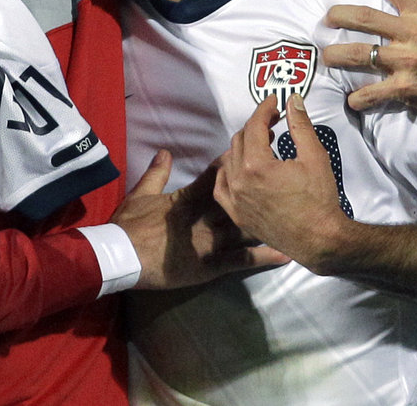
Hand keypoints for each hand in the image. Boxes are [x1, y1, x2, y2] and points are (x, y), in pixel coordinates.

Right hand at [112, 148, 286, 289]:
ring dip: (268, 219)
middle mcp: (204, 217)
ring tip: (294, 212)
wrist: (121, 256)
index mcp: (187, 199)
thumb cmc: (129, 224)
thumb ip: (156, 173)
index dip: (233, 166)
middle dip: (258, 188)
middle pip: (237, 199)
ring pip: (244, 227)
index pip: (214, 177)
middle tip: (282, 175)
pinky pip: (242, 261)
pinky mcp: (211, 265)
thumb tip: (165, 151)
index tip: (252, 150)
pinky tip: (284, 253)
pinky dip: (263, 257)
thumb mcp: (140, 194)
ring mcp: (209, 242)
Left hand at [214, 94, 351, 274]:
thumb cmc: (319, 199)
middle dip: (256, 126)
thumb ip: (300, 125)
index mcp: (256, 165)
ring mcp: (235, 200)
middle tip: (273, 121)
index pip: (254, 126)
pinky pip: (222, 186)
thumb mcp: (314, 156)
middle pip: (240, 140)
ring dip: (243, 146)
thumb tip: (293, 100)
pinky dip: (230, 172)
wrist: (320, 240)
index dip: (264, 109)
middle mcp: (239, 181)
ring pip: (229, 160)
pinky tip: (243, 168)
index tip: (274, 103)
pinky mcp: (237, 215)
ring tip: (262, 143)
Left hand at [323, 0, 416, 118]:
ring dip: (336, 55)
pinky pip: (373, 93)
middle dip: (339, 15)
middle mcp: (410, 33)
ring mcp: (404, 60)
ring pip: (358, 53)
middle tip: (328, 19)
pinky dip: (359, 99)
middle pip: (364, 17)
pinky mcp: (403, 86)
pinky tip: (351, 101)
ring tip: (326, 56)